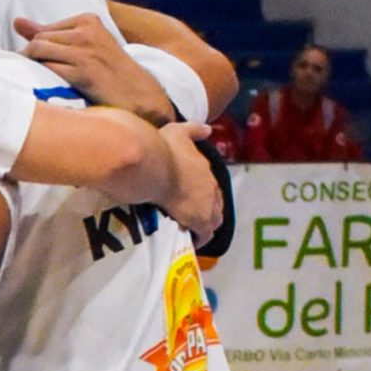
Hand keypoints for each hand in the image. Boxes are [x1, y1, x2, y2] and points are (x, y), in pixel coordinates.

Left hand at [14, 13, 174, 122]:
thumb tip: (16, 21)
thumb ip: (50, 34)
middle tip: (30, 78)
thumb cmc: (106, 73)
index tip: (37, 68)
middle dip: (29, 59)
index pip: (43, 31)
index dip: (35, 51)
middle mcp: (87, 30)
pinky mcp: (84, 71)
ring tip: (35, 83)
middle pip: (39, 40)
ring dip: (31, 68)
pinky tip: (44, 88)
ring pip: (38, 50)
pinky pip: (47, 68)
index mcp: (88, 19)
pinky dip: (39, 77)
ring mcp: (86, 50)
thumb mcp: (84, 46)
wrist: (138, 96)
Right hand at [160, 124, 223, 242]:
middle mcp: (210, 186)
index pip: (210, 185)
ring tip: (190, 231)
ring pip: (214, 220)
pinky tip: (189, 241)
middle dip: (207, 211)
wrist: (154, 166)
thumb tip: (208, 129)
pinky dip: (199, 238)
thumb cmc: (162, 148)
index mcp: (204, 169)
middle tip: (191, 218)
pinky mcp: (198, 219)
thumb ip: (194, 130)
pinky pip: (204, 234)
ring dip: (204, 226)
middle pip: (216, 203)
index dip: (203, 194)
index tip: (191, 200)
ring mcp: (206, 203)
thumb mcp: (179, 131)